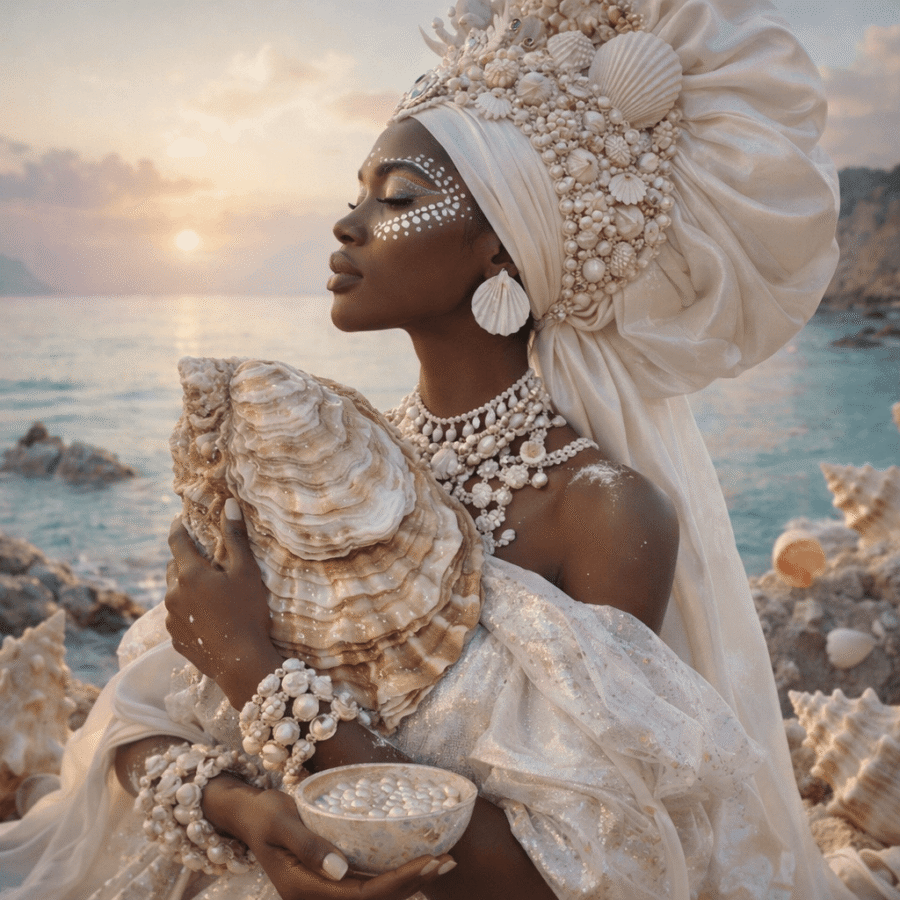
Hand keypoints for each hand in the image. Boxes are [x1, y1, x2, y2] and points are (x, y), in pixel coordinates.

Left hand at [165, 504, 283, 705]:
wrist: (241, 663)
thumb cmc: (247, 612)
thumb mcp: (245, 572)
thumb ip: (235, 537)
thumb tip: (229, 504)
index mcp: (189, 574)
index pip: (176, 541)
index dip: (178, 527)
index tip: (179, 519)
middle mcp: (173, 594)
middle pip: (173, 567)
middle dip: (185, 559)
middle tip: (204, 559)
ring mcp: (171, 619)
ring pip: (174, 592)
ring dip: (186, 586)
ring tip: (208, 590)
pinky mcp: (175, 639)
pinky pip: (177, 616)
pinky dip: (188, 610)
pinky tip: (208, 616)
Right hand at [205, 779, 454, 899]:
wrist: (247, 816)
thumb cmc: (263, 814)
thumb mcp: (280, 823)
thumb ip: (308, 846)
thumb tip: (341, 869)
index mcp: (304, 890)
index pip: (361, 895)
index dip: (398, 883)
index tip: (429, 861)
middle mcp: (317, 896)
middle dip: (413, 884)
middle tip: (447, 861)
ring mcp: (324, 890)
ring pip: (374, 895)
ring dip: (409, 882)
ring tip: (443, 862)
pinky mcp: (331, 878)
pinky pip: (367, 884)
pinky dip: (394, 875)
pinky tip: (416, 862)